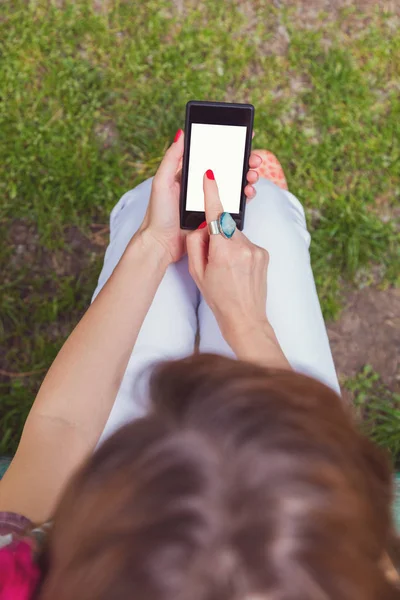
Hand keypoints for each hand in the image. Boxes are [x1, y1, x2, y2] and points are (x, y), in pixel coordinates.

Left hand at [139, 130, 261, 264]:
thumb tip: (181, 133)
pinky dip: (244, 196)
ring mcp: (210, 200)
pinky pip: (234, 203)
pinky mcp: (216, 215)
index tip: (244, 136)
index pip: (212, 154)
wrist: (162, 244)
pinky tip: (248, 192)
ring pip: (234, 185)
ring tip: (252, 176)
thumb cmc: (158, 214)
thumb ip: (171, 158)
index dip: (229, 145)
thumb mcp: (162, 182)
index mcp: (189, 174)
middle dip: (245, 162)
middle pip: (228, 168)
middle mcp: (201, 185)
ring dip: (247, 178)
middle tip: (254, 160)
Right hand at [186, 170, 269, 347]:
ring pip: (236, 236)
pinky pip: (247, 244)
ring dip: (229, 246)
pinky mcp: (265, 253)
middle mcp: (243, 247)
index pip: (215, 215)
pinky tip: (239, 271)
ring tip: (228, 270)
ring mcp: (257, 250)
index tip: (210, 175)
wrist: (245, 319)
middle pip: (224, 228)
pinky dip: (240, 252)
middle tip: (213, 261)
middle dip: (216, 237)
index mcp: (224, 251)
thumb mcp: (197, 273)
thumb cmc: (219, 298)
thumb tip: (201, 228)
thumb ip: (196, 245)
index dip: (212, 193)